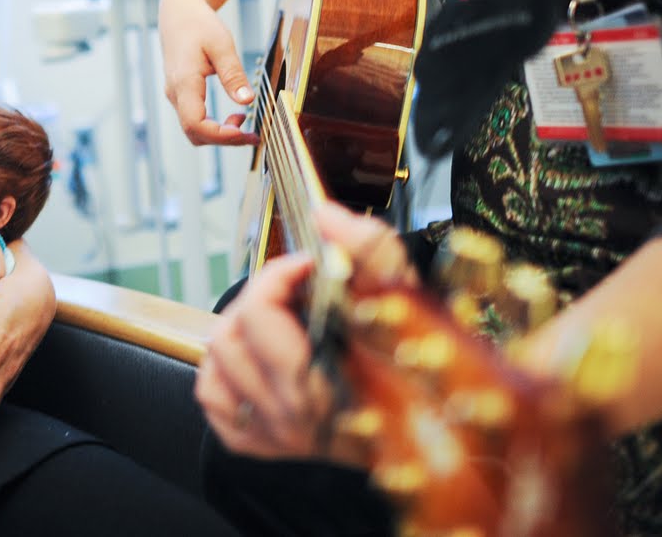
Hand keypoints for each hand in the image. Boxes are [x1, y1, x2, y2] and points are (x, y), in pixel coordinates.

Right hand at [158, 0, 256, 146]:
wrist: (178, 13)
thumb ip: (233, 74)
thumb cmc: (198, 24)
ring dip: (220, 134)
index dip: (220, 136)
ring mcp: (176, 96)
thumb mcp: (221, 44)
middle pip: (195, 133)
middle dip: (225, 140)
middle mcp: (176, 94)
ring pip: (194, 130)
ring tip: (246, 124)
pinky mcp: (181, 95)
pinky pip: (195, 120)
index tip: (245, 133)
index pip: (196, 124)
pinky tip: (235, 116)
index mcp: (183, 82)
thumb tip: (247, 101)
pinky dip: (215, 125)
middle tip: (253, 136)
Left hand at [196, 202, 415, 458]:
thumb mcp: (410, 299)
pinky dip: (225, 374)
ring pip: (215, 367)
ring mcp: (279, 435)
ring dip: (239, 333)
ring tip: (278, 321)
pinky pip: (216, 401)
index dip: (277, 274)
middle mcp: (295, 416)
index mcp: (325, 385)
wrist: (446, 426)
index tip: (304, 265)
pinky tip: (259, 358)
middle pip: (230, 335)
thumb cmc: (431, 367)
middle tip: (295, 291)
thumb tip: (325, 217)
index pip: (259, 314)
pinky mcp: (267, 444)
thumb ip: (369, 250)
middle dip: (260, 298)